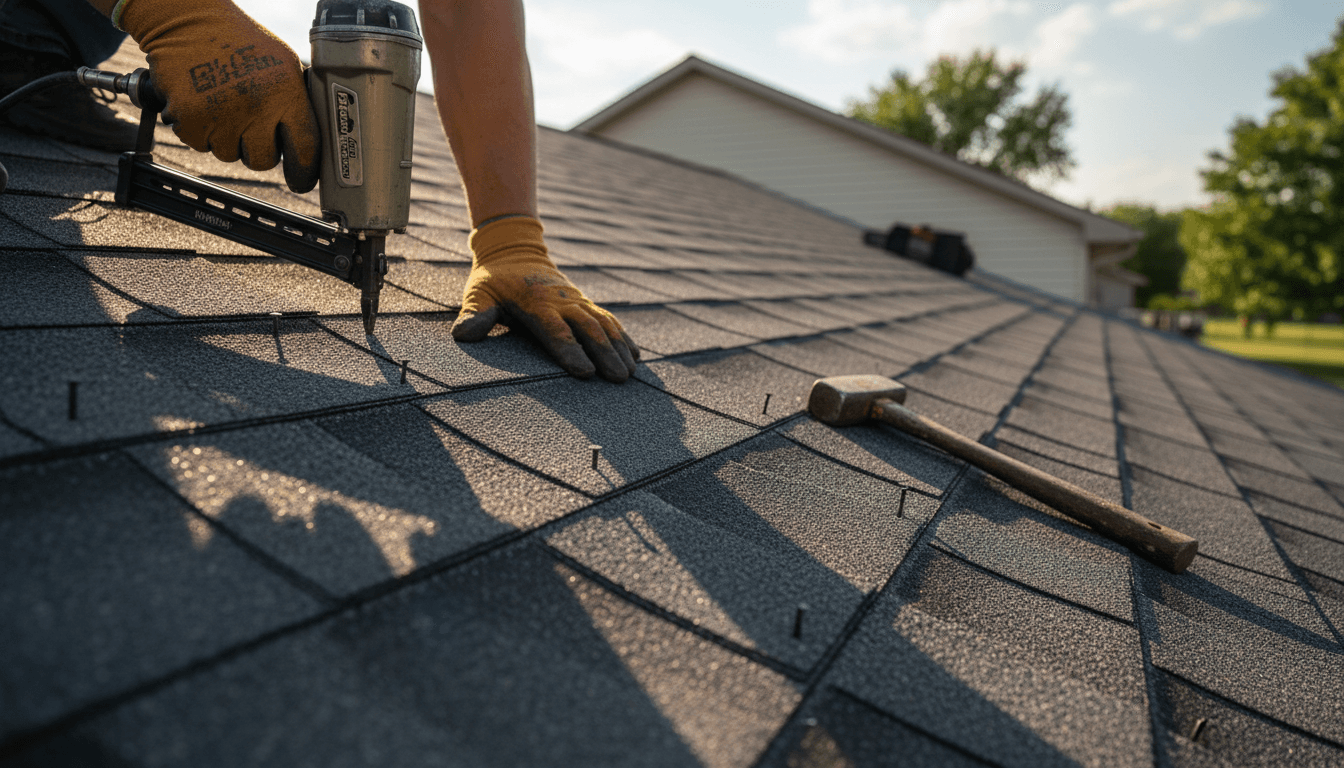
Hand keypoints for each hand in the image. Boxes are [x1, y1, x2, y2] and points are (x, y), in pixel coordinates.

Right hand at [118, 0, 319, 192]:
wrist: (187, 20)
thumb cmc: (239, 41)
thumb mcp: (283, 64)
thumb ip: (296, 102)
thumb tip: (311, 145)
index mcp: (286, 93)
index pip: (305, 147)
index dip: (304, 171)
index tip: (301, 180)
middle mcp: (256, 107)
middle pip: (264, 161)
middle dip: (257, 149)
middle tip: (250, 124)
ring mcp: (222, 116)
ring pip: (230, 155)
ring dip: (227, 139)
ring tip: (224, 105)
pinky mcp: (191, 120)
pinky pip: (201, 145)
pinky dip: (200, 131)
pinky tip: (203, 104)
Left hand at [452, 216, 639, 382]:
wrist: (515, 250)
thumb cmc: (493, 279)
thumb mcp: (478, 293)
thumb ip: (474, 314)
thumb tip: (464, 335)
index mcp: (536, 302)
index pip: (556, 330)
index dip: (571, 351)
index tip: (585, 372)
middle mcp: (562, 300)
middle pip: (588, 328)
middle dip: (605, 354)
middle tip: (619, 379)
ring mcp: (576, 300)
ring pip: (603, 324)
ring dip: (619, 348)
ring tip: (631, 373)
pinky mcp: (584, 302)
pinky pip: (608, 319)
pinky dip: (623, 337)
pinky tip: (635, 356)